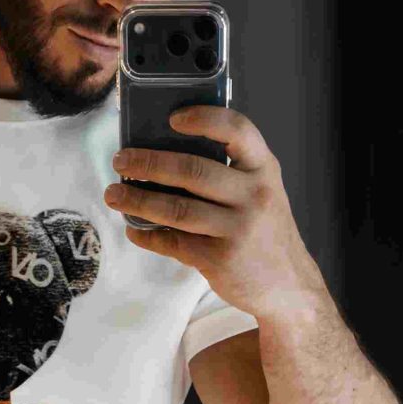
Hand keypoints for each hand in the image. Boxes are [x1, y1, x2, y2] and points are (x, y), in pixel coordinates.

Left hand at [105, 107, 323, 321]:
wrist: (288, 285)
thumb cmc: (265, 230)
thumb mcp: (262, 191)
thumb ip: (230, 171)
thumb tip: (167, 151)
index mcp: (263, 169)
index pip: (237, 130)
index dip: (204, 118)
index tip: (173, 118)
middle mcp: (253, 195)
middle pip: (192, 170)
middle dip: (148, 163)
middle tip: (121, 160)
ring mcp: (237, 229)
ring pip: (176, 209)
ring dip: (137, 200)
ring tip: (114, 194)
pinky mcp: (220, 259)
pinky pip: (174, 242)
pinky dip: (148, 235)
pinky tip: (134, 229)